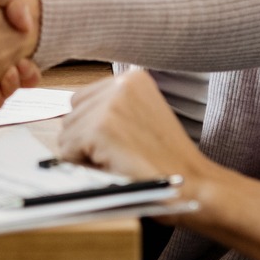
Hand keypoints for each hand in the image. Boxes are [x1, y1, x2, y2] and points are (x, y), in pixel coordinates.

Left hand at [54, 70, 211, 190]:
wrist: (193, 183)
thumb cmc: (168, 159)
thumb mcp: (143, 115)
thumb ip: (112, 107)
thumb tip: (69, 116)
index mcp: (132, 77)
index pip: (82, 99)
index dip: (92, 127)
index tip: (118, 140)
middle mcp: (120, 84)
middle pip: (71, 114)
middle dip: (85, 140)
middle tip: (120, 153)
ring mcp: (110, 105)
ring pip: (67, 134)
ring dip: (85, 154)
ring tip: (119, 159)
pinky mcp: (101, 129)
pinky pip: (68, 151)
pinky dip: (84, 166)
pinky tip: (114, 166)